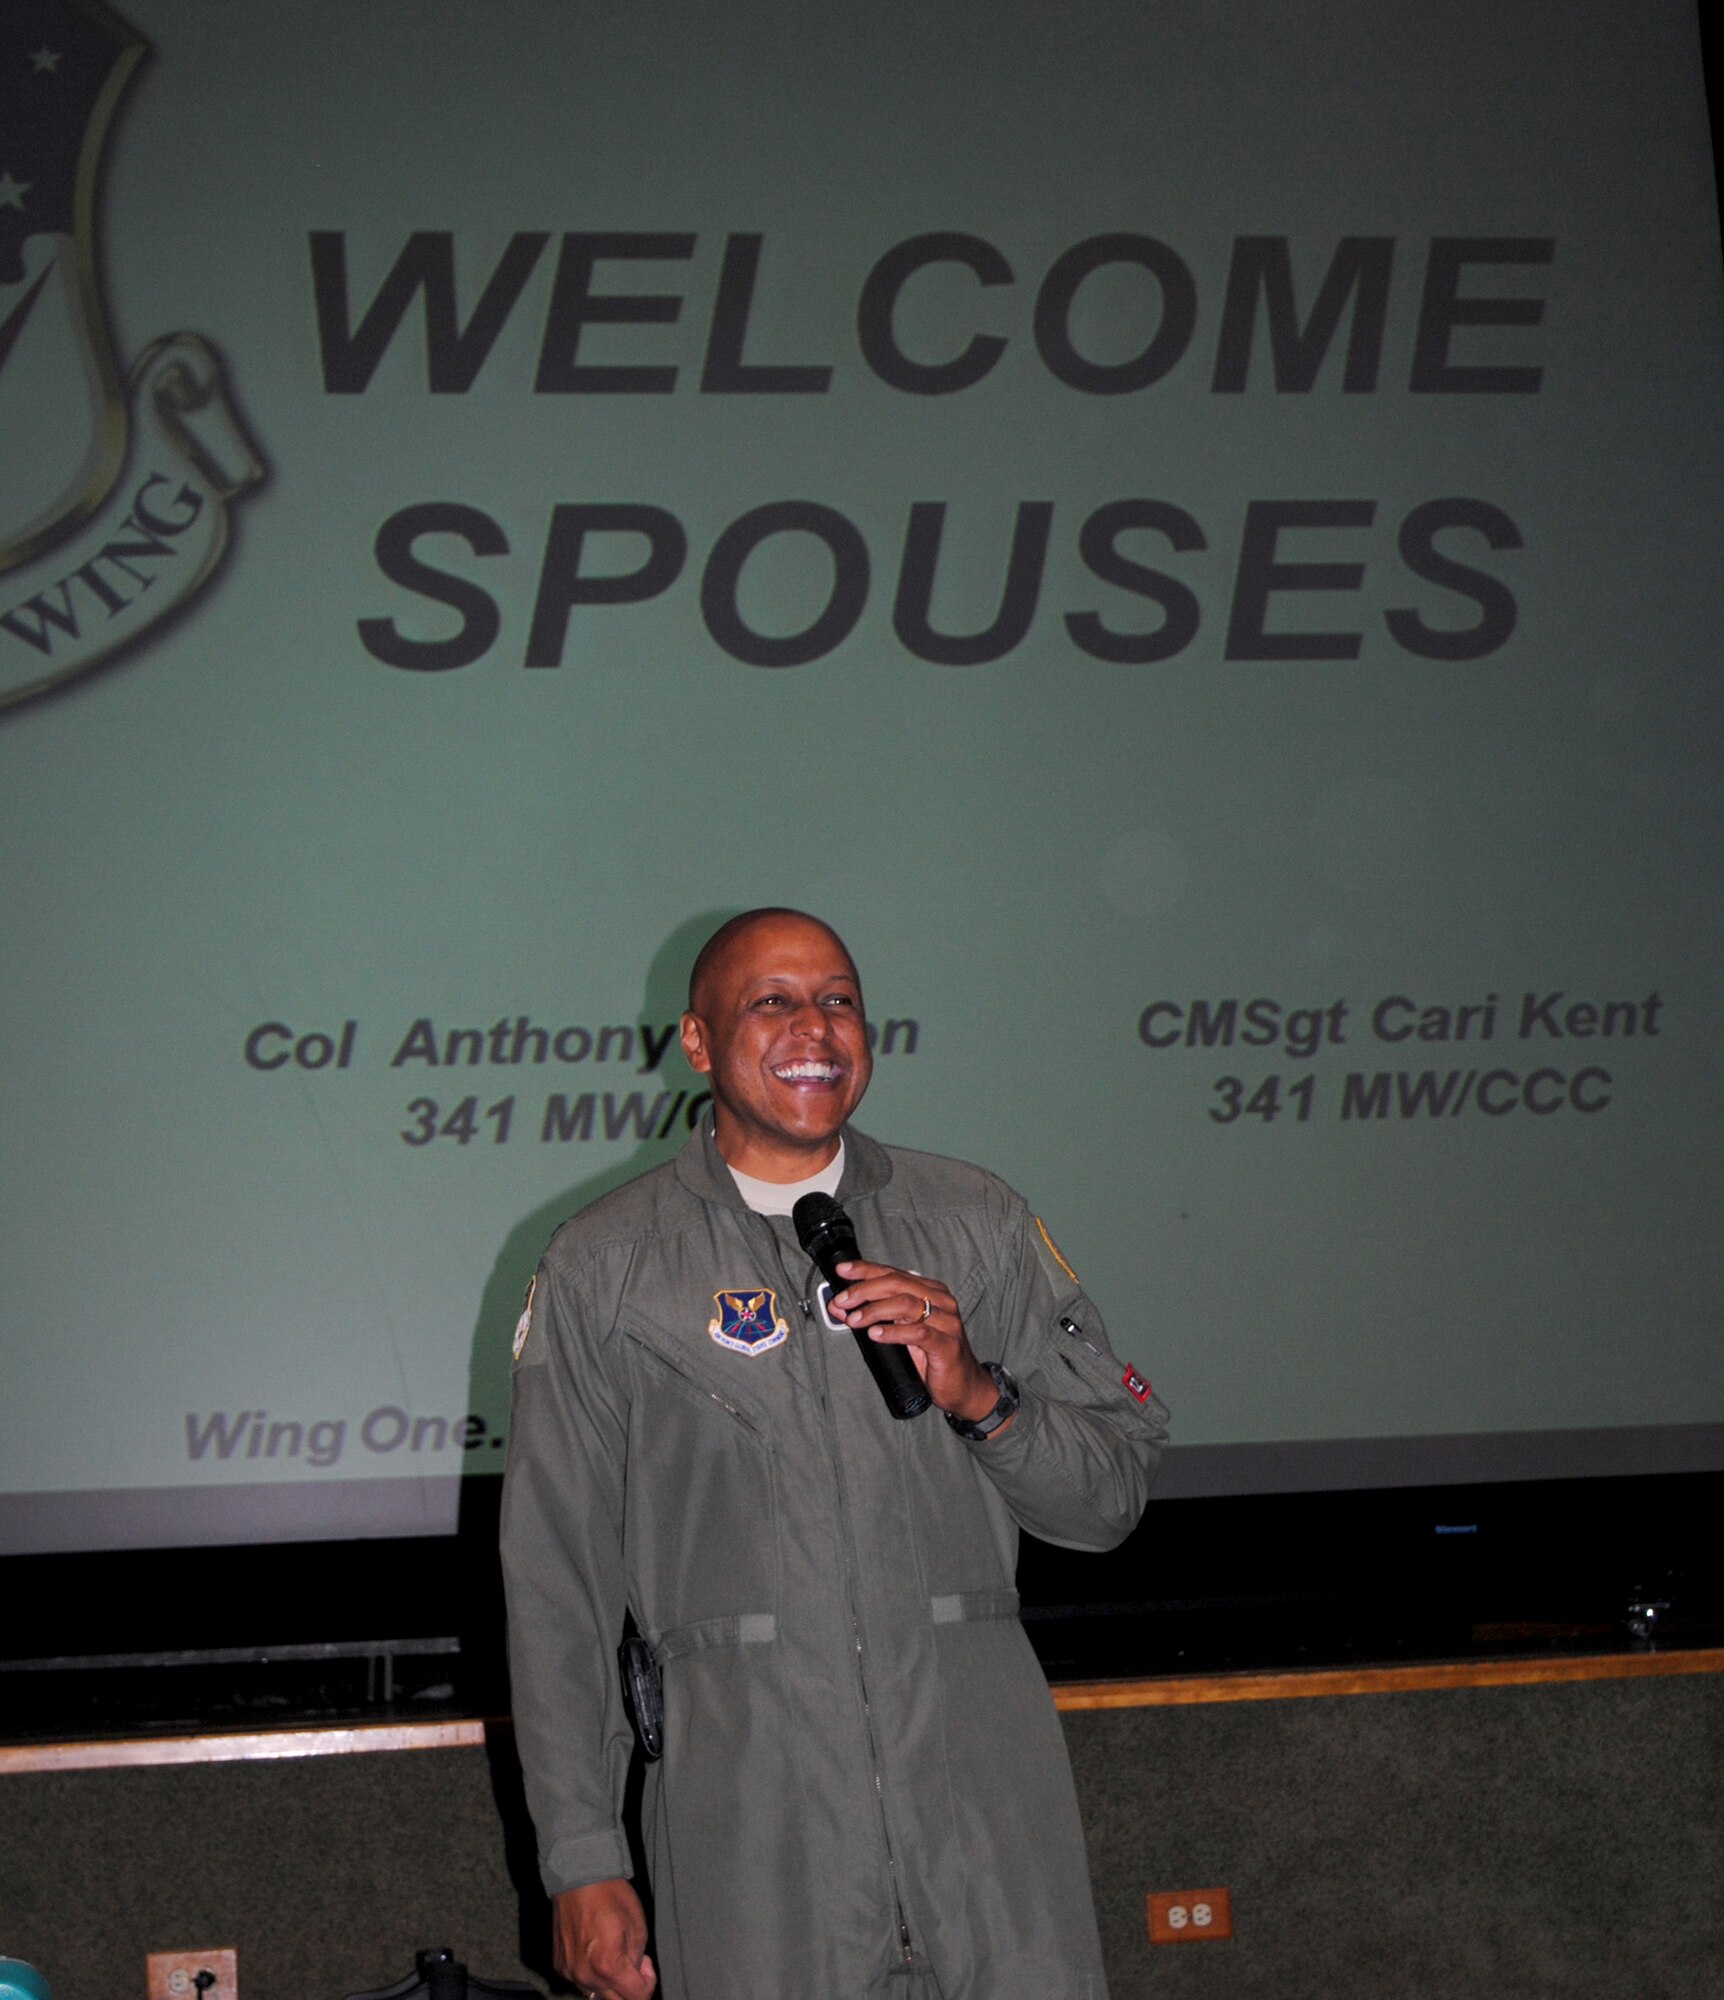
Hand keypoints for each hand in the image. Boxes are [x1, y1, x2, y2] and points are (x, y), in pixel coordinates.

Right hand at [552, 1878, 656, 1999]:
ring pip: (596, 1993)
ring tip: (613, 1953)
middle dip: (629, 1987)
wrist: (578, 1876)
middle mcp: (586, 1975)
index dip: (647, 1983)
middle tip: (634, 1962)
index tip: (646, 1965)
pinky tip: (595, 1950)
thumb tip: (636, 1975)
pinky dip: (591, 1973)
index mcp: (608, 1966)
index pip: (636, 1997)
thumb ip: (638, 1959)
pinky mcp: (559, 1965)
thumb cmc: (610, 1895)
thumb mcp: (637, 1925)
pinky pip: (580, 1980)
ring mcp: (569, 1972)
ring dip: (609, 1982)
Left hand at [831, 1260, 1009, 1430]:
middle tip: (842, 1301)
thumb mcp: (900, 1331)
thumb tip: (841, 1308)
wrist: (963, 1386)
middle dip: (865, 1290)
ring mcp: (946, 1322)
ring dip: (875, 1310)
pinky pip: (918, 1332)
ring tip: (854, 1319)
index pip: (894, 1273)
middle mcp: (941, 1300)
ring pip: (906, 1304)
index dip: (866, 1270)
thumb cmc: (931, 1357)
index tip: (843, 1271)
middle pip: (897, 1284)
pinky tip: (875, 1334)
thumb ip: (876, 1316)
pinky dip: (893, 1332)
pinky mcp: (947, 1344)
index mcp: (930, 1291)